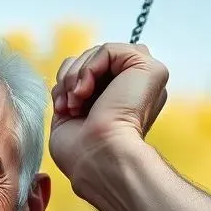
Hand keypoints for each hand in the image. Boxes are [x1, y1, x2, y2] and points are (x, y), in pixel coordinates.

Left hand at [49, 43, 168, 187]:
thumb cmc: (82, 152)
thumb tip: (69, 67)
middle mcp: (136, 87)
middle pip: (94, 58)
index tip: (61, 108)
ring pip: (99, 53)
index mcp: (121, 99)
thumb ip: (74, 86)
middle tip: (66, 105)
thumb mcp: (68, 113)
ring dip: (76, 75)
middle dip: (70, 77)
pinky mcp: (150, 69)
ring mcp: (144, 78)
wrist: (98, 160)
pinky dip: (88, 68)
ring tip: (75, 102)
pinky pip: (108, 50)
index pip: (91, 71)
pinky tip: (84, 92)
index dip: (68, 81)